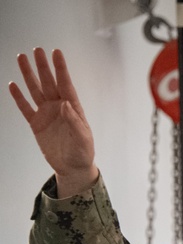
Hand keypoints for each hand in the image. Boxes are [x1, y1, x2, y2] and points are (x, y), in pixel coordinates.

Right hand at [9, 48, 98, 196]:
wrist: (73, 168)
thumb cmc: (83, 152)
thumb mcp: (83, 138)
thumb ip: (74, 122)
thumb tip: (65, 104)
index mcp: (73, 108)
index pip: (66, 84)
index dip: (61, 69)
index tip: (56, 52)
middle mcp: (58, 108)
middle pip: (48, 83)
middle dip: (42, 66)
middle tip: (36, 50)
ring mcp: (46, 114)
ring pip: (35, 90)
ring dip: (28, 75)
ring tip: (21, 58)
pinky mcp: (36, 124)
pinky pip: (25, 107)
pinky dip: (19, 97)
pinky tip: (13, 85)